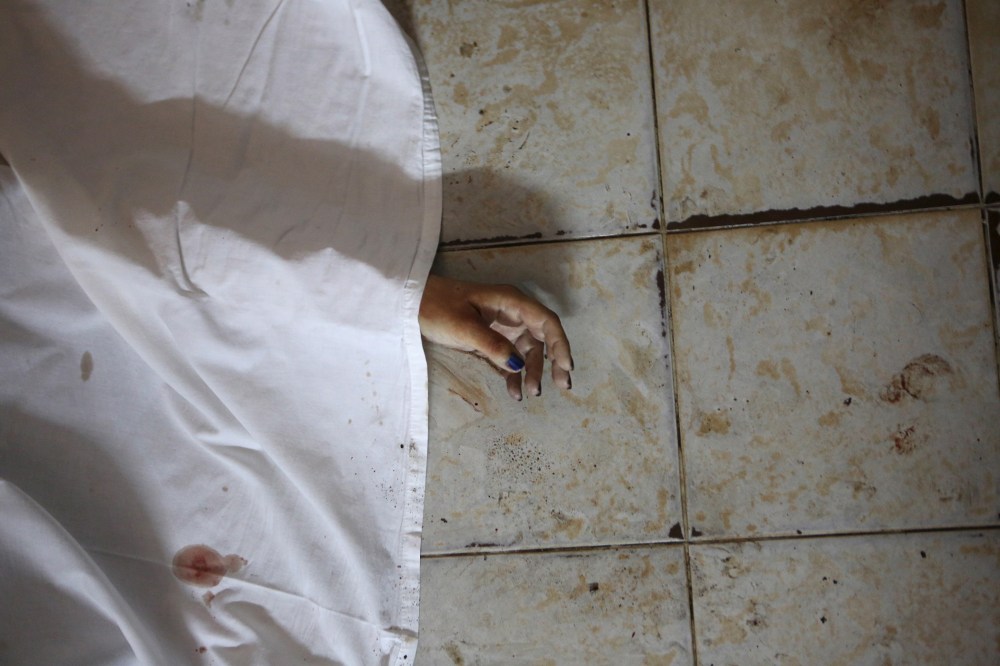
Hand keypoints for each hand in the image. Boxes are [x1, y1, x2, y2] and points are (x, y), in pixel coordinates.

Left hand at [419, 274, 573, 400]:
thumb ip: (493, 346)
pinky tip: (514, 391)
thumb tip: (518, 365)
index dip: (561, 343)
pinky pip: (509, 357)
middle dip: (553, 361)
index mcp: (510, 302)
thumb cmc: (436, 308)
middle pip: (542, 337)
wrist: (411, 304)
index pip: (546, 321)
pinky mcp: (490, 338)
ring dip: (531, 371)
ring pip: (526, 351)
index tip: (566, 367)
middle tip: (562, 385)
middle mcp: (511, 312)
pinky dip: (514, 374)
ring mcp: (501, 326)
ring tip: (529, 393)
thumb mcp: (464, 328)